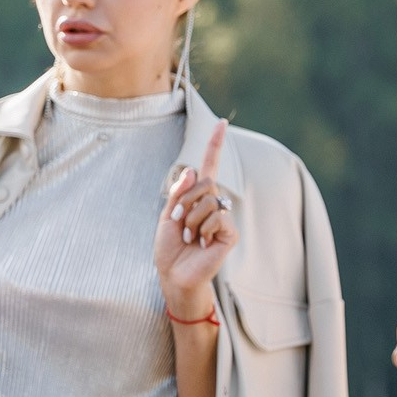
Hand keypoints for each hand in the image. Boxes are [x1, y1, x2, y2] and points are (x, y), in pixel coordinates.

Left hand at [156, 122, 236, 317]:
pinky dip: (203, 231)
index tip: (223, 122)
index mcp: (198, 197)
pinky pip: (217, 218)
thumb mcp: (166, 215)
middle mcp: (214, 204)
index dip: (215, 144)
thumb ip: (178, 192)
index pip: (210, 166)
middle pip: (205, 183)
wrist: (175, 274)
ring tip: (190, 238)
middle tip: (179, 222)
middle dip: (184, 201)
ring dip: (191, 220)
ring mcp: (224, 218)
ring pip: (208, 202)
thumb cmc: (169, 247)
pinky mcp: (230, 233)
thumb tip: (194, 170)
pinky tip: (203, 244)